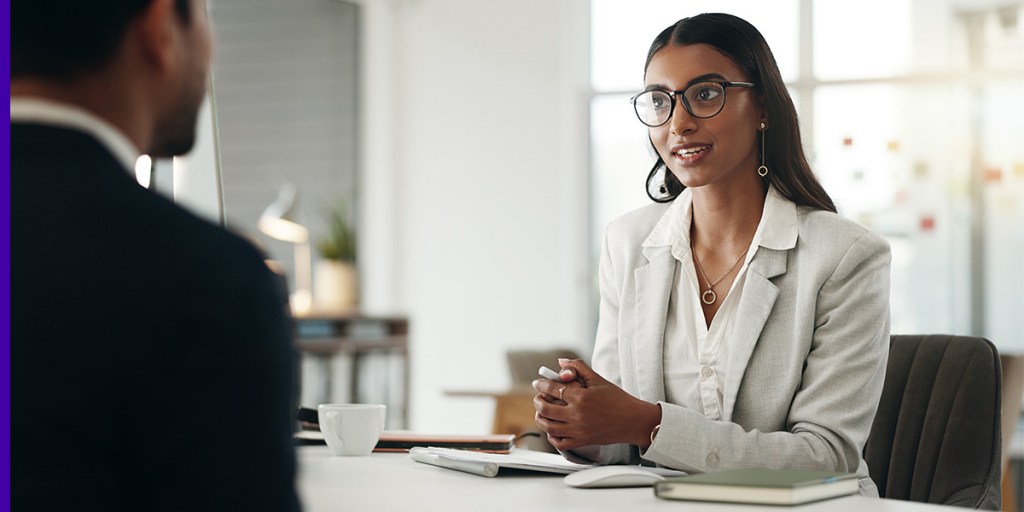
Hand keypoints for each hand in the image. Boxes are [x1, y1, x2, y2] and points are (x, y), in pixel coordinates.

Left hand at [531, 359, 659, 450]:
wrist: (633, 421)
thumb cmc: (618, 399)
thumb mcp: (598, 380)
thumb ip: (579, 368)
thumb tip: (561, 361)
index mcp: (581, 397)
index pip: (552, 389)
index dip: (541, 384)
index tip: (538, 383)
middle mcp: (577, 414)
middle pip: (545, 408)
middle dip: (538, 401)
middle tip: (538, 397)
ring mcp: (578, 430)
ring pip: (548, 426)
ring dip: (540, 418)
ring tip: (541, 412)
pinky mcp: (582, 441)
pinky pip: (560, 442)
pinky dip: (551, 436)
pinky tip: (552, 428)